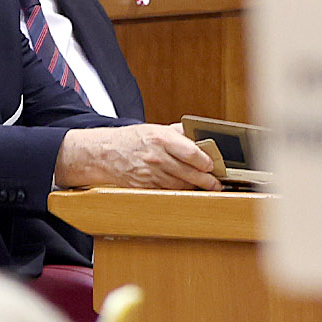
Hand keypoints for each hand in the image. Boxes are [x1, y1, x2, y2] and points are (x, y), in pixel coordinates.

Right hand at [58, 122, 228, 191]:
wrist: (105, 153)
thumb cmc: (133, 139)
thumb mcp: (155, 128)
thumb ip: (179, 132)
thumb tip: (201, 137)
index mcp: (160, 138)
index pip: (191, 152)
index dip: (205, 161)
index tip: (213, 165)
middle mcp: (156, 157)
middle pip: (188, 173)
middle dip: (206, 181)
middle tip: (217, 184)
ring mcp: (150, 174)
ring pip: (180, 185)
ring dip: (195, 188)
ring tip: (207, 188)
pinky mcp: (145, 187)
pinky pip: (167, 192)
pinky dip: (179, 192)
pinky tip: (187, 190)